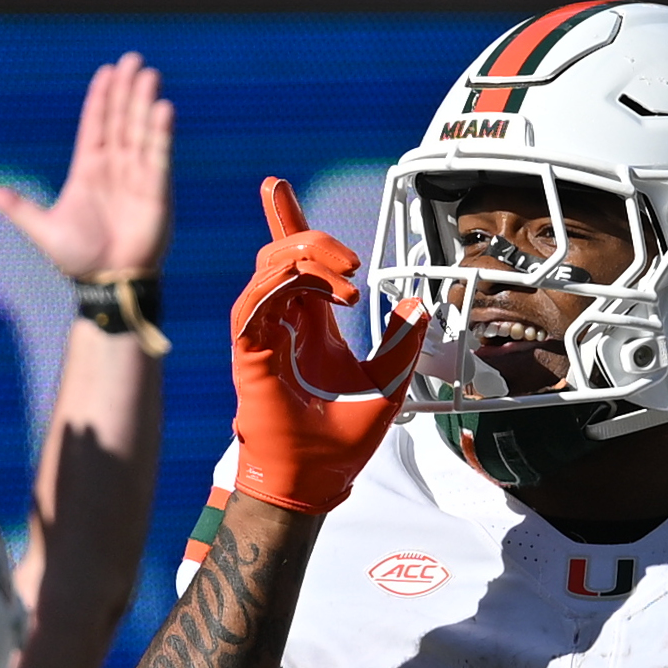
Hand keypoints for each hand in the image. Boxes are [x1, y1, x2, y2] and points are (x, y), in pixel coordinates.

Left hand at [0, 53, 172, 281]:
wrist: (109, 282)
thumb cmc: (77, 258)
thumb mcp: (43, 230)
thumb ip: (19, 208)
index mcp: (87, 169)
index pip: (95, 125)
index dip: (101, 98)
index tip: (107, 72)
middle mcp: (114, 167)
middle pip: (120, 118)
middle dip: (126, 90)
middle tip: (132, 60)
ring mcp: (136, 175)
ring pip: (140, 130)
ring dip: (144, 102)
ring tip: (148, 74)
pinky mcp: (157, 189)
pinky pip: (159, 154)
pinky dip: (161, 131)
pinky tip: (162, 107)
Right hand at [229, 179, 427, 516]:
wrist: (316, 480)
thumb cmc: (342, 442)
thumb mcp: (388, 383)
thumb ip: (401, 342)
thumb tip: (418, 304)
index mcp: (311, 326)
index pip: (295, 263)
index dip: (287, 222)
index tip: (278, 188)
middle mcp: (283, 323)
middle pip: (280, 254)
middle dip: (309, 235)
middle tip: (353, 260)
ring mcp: (262, 335)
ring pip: (269, 270)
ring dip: (308, 261)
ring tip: (350, 283)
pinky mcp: (250, 353)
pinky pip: (254, 303)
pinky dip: (279, 285)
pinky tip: (312, 289)